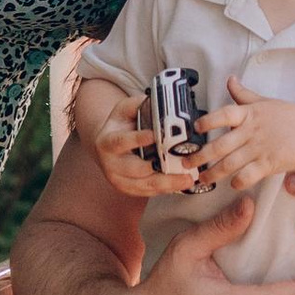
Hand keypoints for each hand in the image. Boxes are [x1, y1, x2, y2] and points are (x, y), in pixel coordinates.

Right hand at [85, 81, 204, 199]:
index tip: (156, 136)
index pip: (121, 141)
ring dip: (168, 184)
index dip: (137, 139)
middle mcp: (110, 164)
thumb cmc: (121, 125)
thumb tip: (160, 101)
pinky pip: (148, 193)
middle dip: (160, 170)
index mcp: (107, 141)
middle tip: (183, 166)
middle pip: (135, 170)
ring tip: (188, 179)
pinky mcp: (128, 190)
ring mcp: (118, 180)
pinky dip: (166, 190)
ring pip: (144, 186)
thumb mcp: (124, 109)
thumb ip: (139, 104)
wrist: (107, 146)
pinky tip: (181, 185)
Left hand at [194, 76, 294, 193]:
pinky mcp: (269, 163)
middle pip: (221, 145)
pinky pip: (249, 174)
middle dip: (200, 156)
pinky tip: (231, 184)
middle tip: (186, 163)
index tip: (195, 127)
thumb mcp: (264, 101)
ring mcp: (260, 148)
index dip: (208, 121)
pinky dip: (238, 181)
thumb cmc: (288, 116)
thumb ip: (243, 94)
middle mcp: (251, 131)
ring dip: (214, 173)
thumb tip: (230, 79)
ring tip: (201, 179)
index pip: (224, 114)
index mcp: (249, 114)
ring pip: (230, 163)